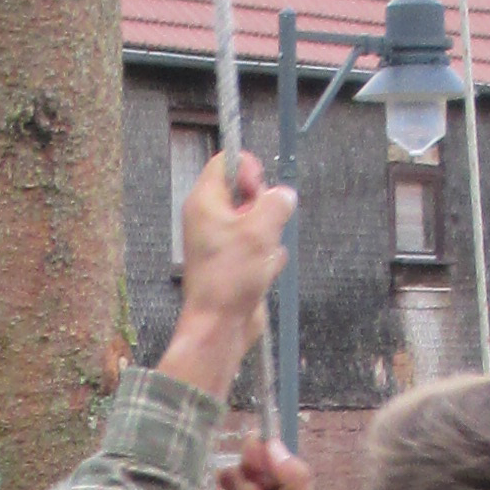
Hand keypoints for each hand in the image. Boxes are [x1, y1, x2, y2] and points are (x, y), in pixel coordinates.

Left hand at [157, 148, 295, 400]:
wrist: (220, 326)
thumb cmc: (231, 276)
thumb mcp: (260, 230)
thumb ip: (276, 203)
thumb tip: (285, 196)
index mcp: (205, 201)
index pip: (226, 162)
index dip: (249, 169)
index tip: (259, 192)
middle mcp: (209, 218)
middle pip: (247, 193)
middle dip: (265, 210)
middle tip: (263, 228)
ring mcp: (222, 242)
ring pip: (258, 223)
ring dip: (270, 238)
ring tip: (261, 258)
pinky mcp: (234, 263)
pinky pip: (260, 249)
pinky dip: (267, 259)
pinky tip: (264, 274)